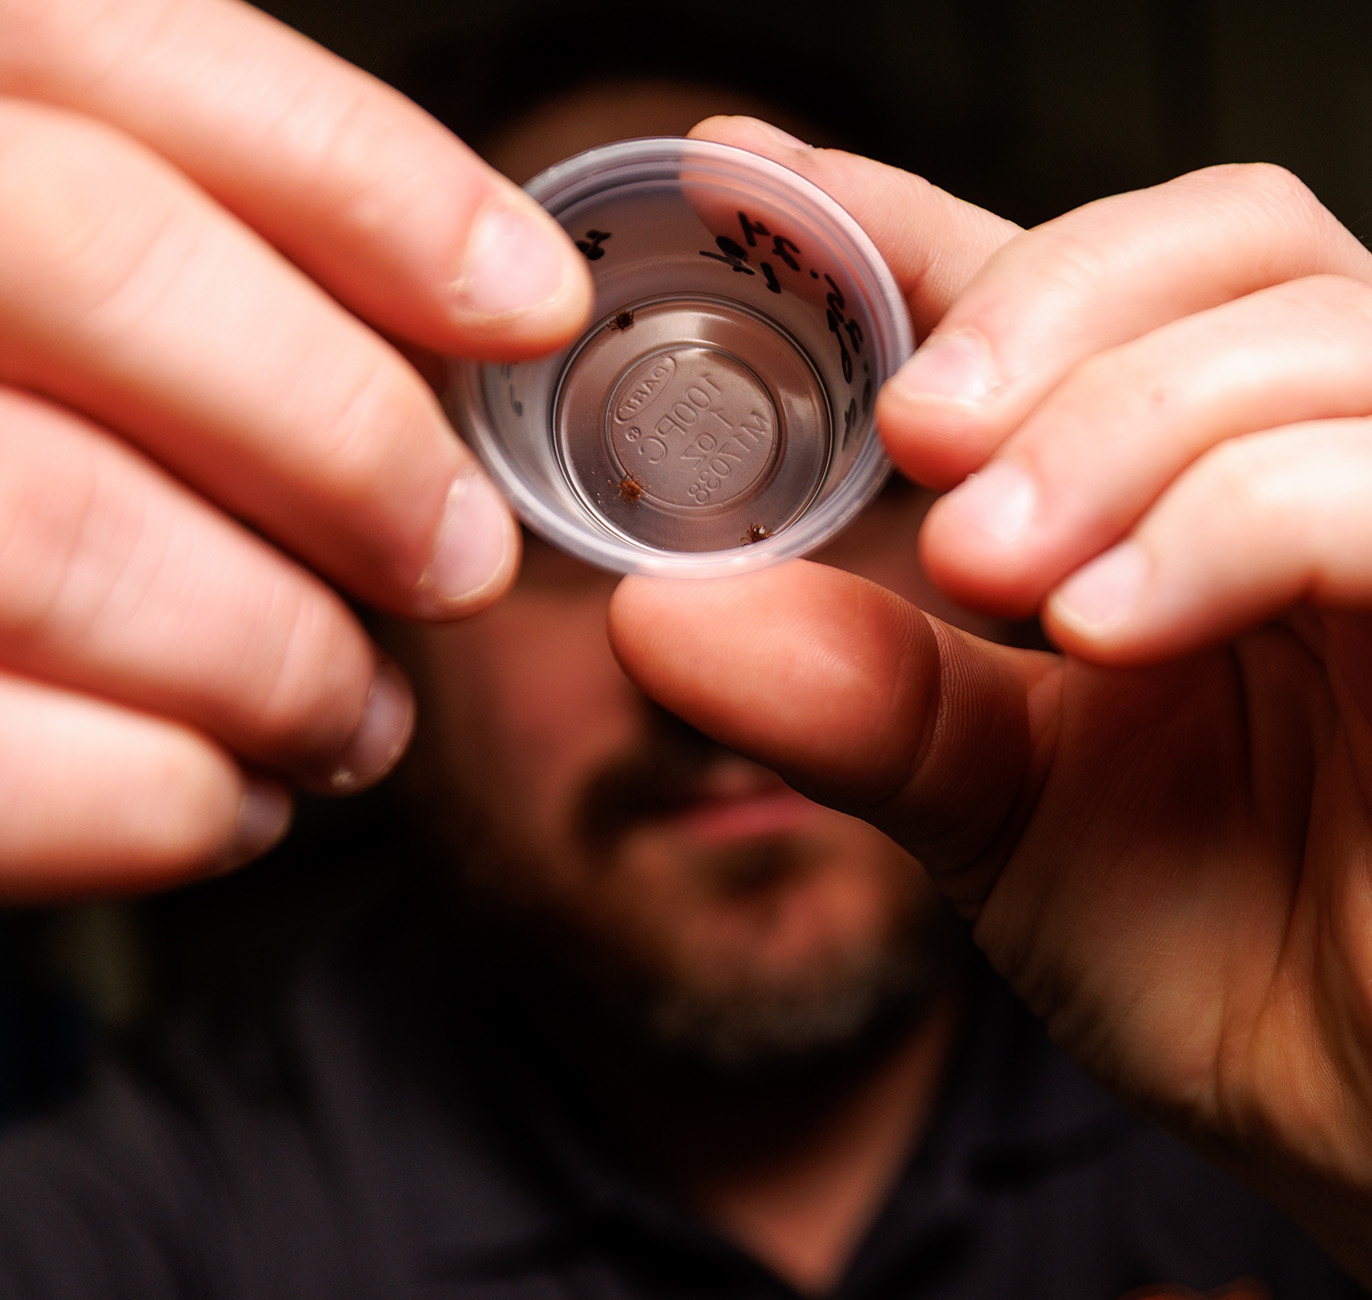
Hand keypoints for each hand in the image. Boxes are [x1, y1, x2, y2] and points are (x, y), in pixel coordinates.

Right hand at [0, 0, 589, 893]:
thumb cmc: (6, 406)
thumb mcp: (43, 279)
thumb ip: (200, 244)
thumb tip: (476, 308)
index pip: (109, 45)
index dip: (359, 176)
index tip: (529, 303)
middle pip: (97, 259)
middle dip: (345, 433)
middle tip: (459, 557)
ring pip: (48, 528)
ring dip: (278, 651)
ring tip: (350, 709)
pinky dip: (163, 794)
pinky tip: (223, 793)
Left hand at [616, 119, 1371, 1298]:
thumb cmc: (1221, 946)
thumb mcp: (993, 811)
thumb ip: (860, 697)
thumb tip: (661, 613)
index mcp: (1232, 464)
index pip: (1102, 266)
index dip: (930, 211)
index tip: (758, 183)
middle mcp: (1364, 464)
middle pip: (1252, 244)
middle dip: (1054, 310)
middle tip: (911, 439)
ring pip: (1339, 352)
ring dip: (1131, 428)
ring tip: (989, 571)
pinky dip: (1247, 528)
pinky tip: (1115, 625)